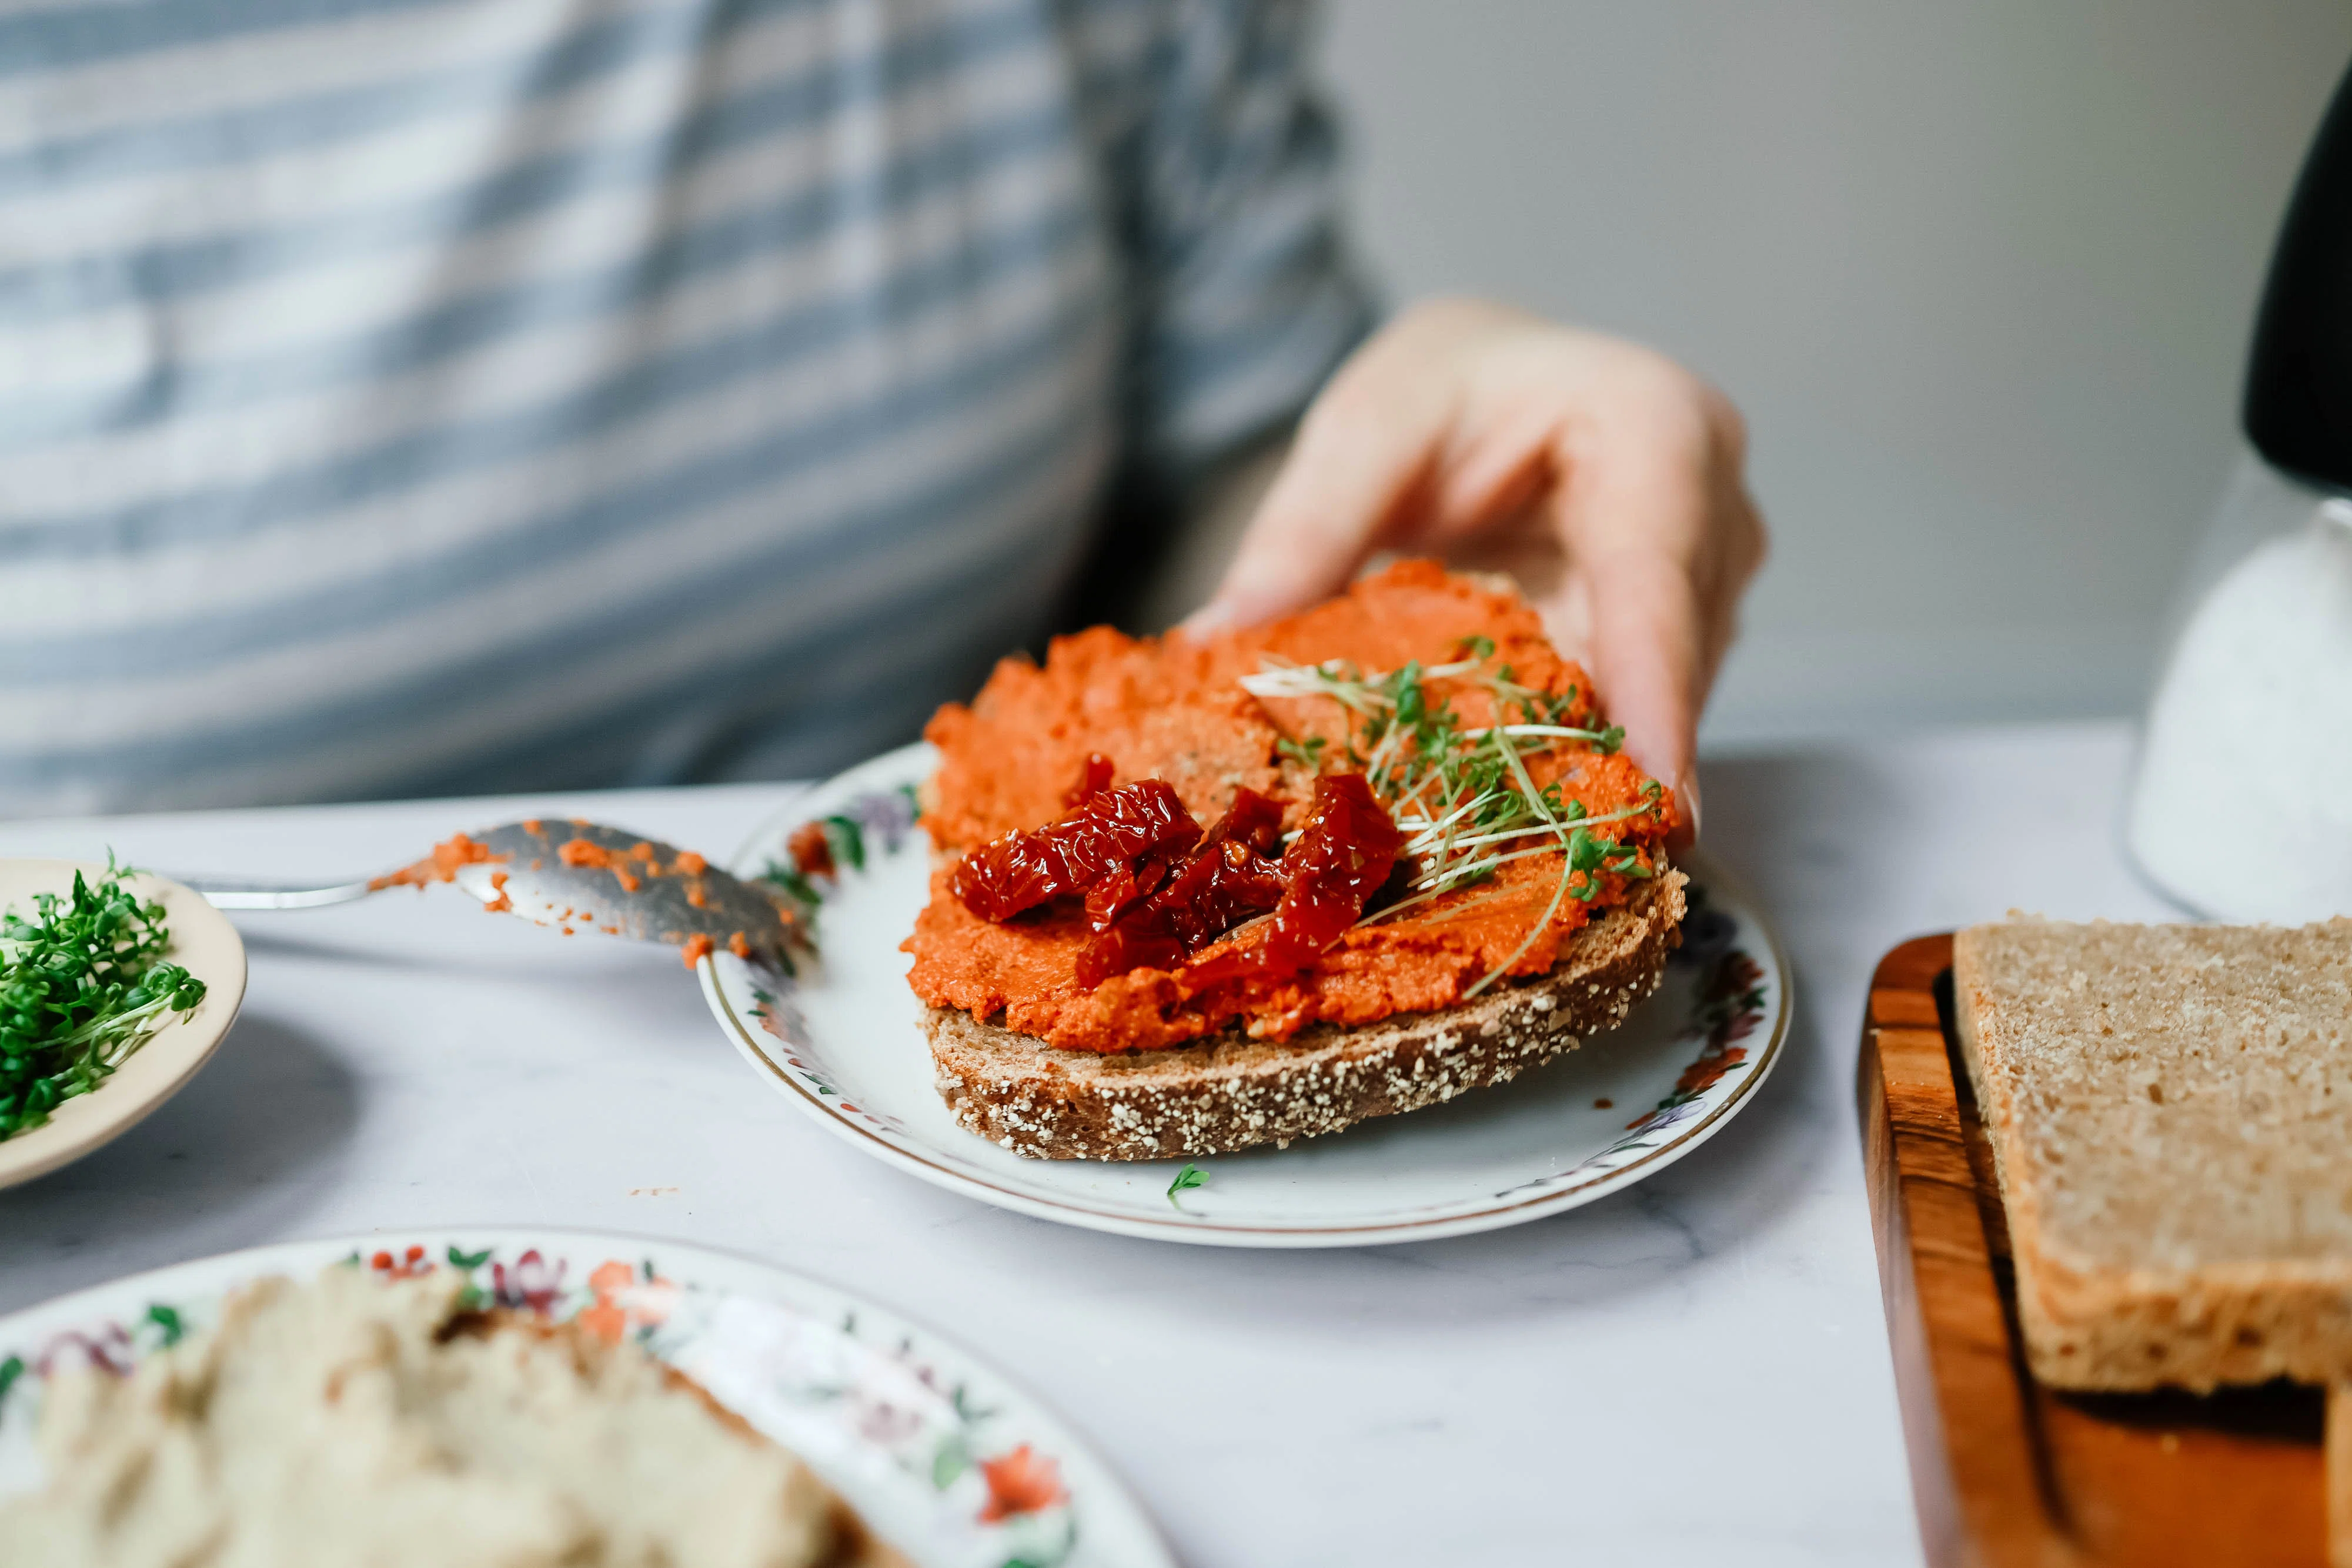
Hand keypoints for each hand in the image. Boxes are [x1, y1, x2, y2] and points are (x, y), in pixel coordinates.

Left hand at [1187, 298, 1765, 844]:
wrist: (1495, 381)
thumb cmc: (1444, 387)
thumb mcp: (1366, 427)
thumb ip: (1305, 529)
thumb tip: (1219, 639)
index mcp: (1655, 431)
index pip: (1654, 585)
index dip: (1654, 698)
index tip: (1657, 801)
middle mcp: (1711, 512)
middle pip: (1666, 666)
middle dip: (1603, 767)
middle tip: (1530, 867)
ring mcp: (1705, 587)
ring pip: (1655, 707)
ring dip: (1581, 772)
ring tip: (1499, 848)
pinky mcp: (1677, 644)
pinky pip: (1628, 716)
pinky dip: (1567, 758)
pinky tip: (1506, 807)